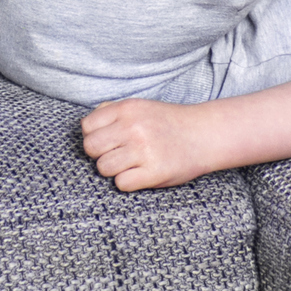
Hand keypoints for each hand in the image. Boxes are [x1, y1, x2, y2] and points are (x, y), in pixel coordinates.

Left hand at [80, 98, 215, 190]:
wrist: (205, 135)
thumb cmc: (168, 123)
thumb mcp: (140, 106)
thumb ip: (112, 111)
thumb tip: (85, 126)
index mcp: (128, 109)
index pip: (87, 126)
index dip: (94, 136)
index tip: (108, 141)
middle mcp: (134, 127)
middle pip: (91, 148)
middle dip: (100, 154)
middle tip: (117, 155)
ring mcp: (144, 150)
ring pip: (103, 168)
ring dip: (114, 170)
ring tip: (130, 165)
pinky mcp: (154, 172)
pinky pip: (121, 184)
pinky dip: (128, 182)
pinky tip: (141, 174)